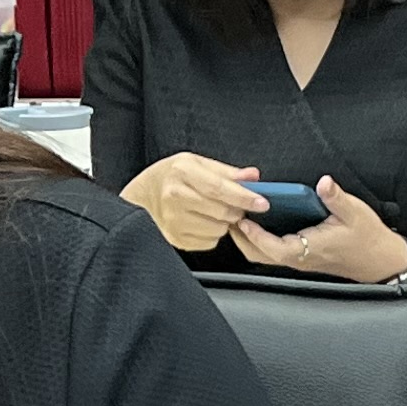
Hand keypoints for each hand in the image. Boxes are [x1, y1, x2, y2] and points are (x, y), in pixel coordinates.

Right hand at [120, 154, 267, 253]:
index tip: (262, 203)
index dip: (244, 197)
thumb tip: (253, 177)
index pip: (219, 188)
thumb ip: (227, 172)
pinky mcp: (175, 238)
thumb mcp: (196, 163)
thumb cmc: (171, 176)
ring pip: (218, 229)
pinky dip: (213, 233)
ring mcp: (173, 220)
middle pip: (222, 211)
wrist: (143, 195)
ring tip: (213, 211)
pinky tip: (203, 221)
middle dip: (236, 210)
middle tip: (235, 204)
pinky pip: (209, 241)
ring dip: (224, 222)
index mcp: (182, 171)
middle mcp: (175, 196)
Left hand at [230, 173, 406, 284]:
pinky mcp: (300, 256)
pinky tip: (259, 220)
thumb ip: (336, 198)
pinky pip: (272, 250)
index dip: (253, 233)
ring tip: (240, 214)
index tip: (242, 216)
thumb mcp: (355, 213)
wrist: (379, 260)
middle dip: (241, 236)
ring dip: (248, 237)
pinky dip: (259, 238)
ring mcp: (298, 259)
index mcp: (308, 249)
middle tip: (231, 212)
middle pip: (258, 254)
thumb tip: (324, 182)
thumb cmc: (367, 239)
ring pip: (262, 254)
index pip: (271, 247)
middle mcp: (299, 258)